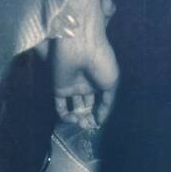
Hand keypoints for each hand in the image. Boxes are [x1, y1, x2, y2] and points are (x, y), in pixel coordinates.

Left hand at [51, 0, 118, 129]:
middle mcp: (86, 86)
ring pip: (74, 108)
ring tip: (80, 122)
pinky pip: (60, 106)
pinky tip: (71, 118)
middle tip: (88, 125)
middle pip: (86, 107)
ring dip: (77, 118)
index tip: (98, 123)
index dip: (99, 115)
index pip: (99, 103)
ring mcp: (72, 87)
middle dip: (88, 118)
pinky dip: (64, 115)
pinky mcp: (58, 88)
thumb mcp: (112, 82)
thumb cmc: (101, 61)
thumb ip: (107, 102)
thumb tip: (99, 120)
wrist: (80, 46)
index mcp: (100, 82)